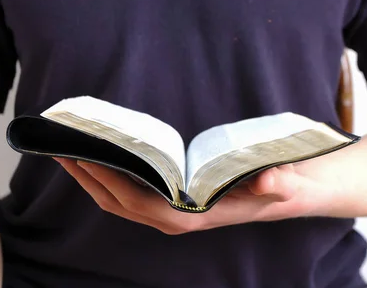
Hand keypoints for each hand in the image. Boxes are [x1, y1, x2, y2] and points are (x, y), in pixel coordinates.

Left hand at [55, 158, 335, 234]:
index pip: (146, 207)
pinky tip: (105, 157)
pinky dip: (115, 177)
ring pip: (127, 201)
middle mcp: (184, 216)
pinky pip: (138, 191)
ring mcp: (181, 207)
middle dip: (90, 180)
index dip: (111, 186)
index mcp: (201, 216)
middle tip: (61, 150)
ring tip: (72, 152)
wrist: (304, 188)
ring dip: (96, 179)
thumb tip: (269, 179)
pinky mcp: (182, 195)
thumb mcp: (292, 183)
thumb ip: (282, 184)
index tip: (84, 159)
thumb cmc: (293, 185)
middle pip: (125, 205)